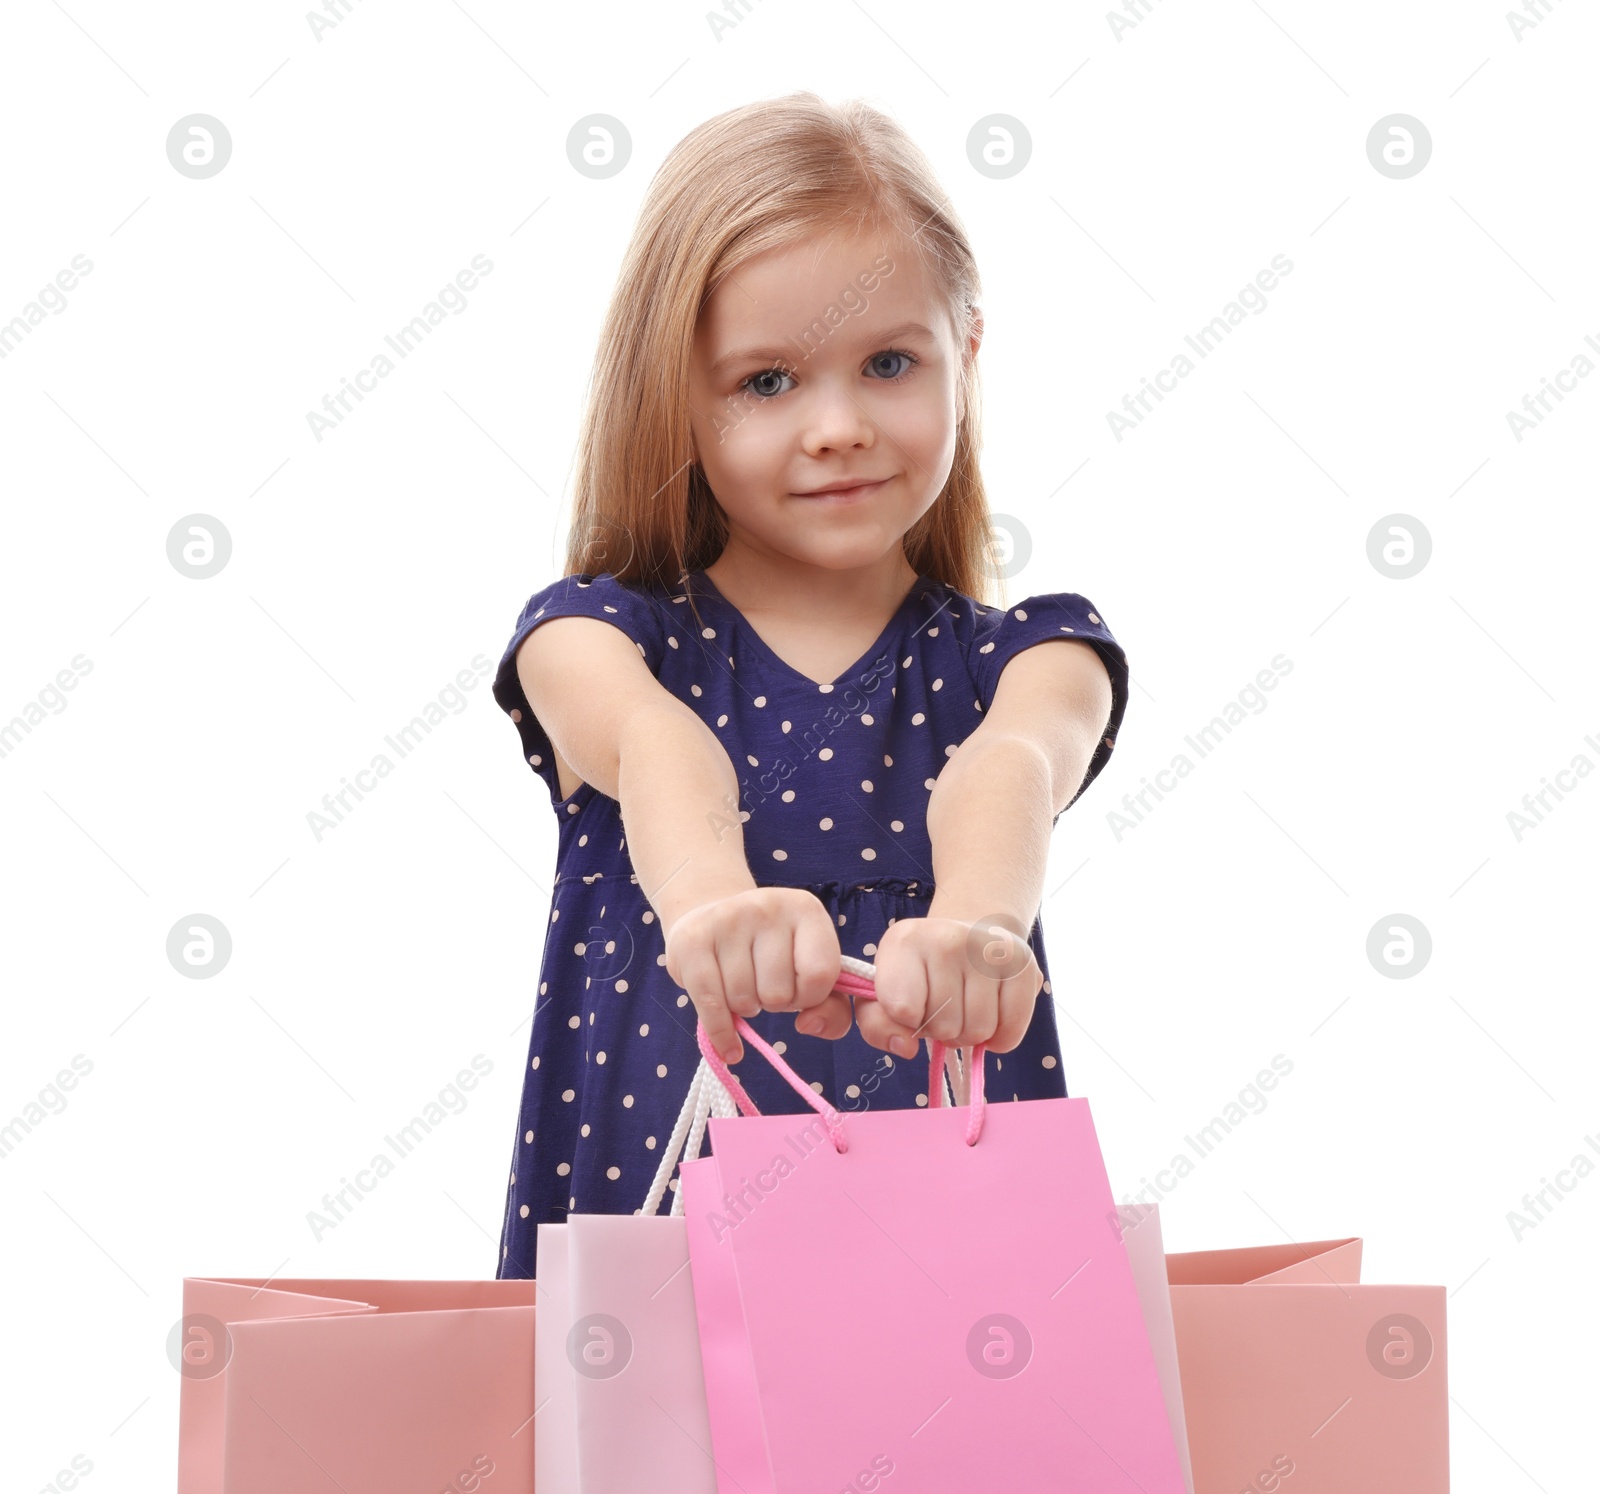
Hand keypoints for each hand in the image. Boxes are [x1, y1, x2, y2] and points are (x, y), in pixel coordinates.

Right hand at [663, 886, 851, 1063]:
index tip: (797, 990)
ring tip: (742, 986)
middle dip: (773, 1003)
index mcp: (806, 909)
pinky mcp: (692, 940)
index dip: (810, 997)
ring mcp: (727, 919)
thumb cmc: (769, 954)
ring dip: (745, 1008)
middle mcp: (768, 906)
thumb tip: (808, 1024)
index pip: (820, 974)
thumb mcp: (809, 971)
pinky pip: (711, 1004)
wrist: (709, 916)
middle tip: (762, 985)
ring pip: (744, 1001)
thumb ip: (832, 1009)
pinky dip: (721, 1033)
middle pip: (778, 993)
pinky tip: (729, 1047)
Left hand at [854, 915, 1040, 1060]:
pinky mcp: (1024, 967)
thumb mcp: (884, 993)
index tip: (909, 1005)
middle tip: (942, 1006)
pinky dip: (998, 1039)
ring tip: (964, 1008)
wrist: (970, 938)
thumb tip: (906, 1047)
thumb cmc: (922, 974)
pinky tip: (991, 1014)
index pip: (901, 1010)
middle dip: (940, 1029)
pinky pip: (1009, 1034)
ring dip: (969, 1034)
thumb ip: (878, 1025)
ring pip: (977, 1032)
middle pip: (943, 1026)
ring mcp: (990, 950)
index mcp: (904, 941)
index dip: (906, 1021)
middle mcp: (949, 938)